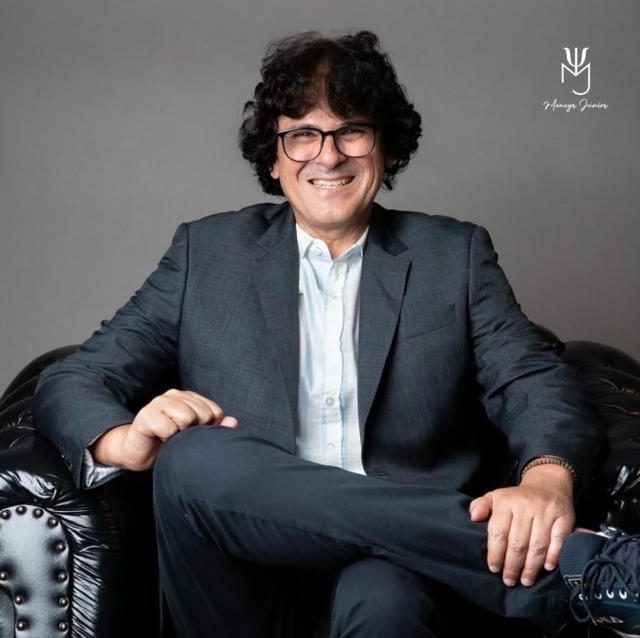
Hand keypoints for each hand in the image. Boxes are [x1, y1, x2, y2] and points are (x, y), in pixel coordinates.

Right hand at [90, 389, 236, 470]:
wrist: (137, 453)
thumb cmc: (167, 443)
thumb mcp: (194, 436)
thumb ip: (214, 428)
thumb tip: (233, 422)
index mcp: (188, 398)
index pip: (214, 411)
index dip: (209, 428)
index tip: (194, 436)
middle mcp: (174, 395)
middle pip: (203, 414)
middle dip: (194, 432)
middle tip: (180, 438)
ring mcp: (158, 403)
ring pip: (186, 418)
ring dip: (180, 435)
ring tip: (170, 438)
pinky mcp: (146, 416)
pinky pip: (168, 429)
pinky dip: (166, 439)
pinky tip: (159, 439)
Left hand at [469, 464, 574, 586]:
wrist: (547, 483)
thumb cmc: (517, 497)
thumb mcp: (495, 496)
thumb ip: (481, 505)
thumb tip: (473, 517)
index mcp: (506, 502)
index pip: (499, 531)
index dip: (495, 553)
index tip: (494, 568)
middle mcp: (526, 507)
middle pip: (518, 543)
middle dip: (512, 565)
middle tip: (509, 580)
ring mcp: (546, 512)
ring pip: (538, 545)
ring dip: (531, 567)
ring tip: (525, 580)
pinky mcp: (564, 518)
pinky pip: (559, 540)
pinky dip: (553, 556)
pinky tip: (546, 567)